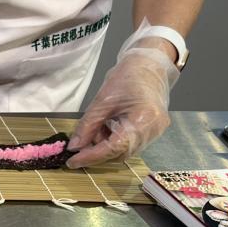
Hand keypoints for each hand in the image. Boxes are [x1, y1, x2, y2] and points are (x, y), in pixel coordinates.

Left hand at [67, 43, 178, 167]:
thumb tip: (74, 147)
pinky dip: (113, 141)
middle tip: (78, 147)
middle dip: (97, 153)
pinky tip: (106, 128)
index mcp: (143, 119)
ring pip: (124, 151)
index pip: (114, 148)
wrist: (149, 65)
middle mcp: (153, 130)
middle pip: (120, 154)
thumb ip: (87, 126)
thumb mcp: (102, 101)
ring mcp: (155, 132)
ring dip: (104, 147)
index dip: (91, 157)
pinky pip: (130, 144)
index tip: (72, 161)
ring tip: (95, 130)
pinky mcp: (153, 131)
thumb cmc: (127, 77)